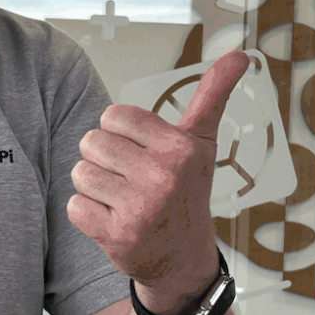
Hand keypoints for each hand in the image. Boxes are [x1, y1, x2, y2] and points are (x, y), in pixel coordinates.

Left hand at [66, 52, 249, 302]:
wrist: (183, 260)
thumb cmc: (186, 192)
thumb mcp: (202, 143)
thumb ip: (212, 95)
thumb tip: (239, 54)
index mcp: (180, 147)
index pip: (112, 115)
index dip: (120, 132)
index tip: (142, 152)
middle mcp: (163, 176)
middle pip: (91, 142)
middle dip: (104, 159)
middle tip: (131, 179)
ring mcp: (141, 208)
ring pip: (79, 172)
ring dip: (93, 186)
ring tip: (121, 199)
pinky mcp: (118, 236)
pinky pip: (74, 205)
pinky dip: (87, 213)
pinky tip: (114, 220)